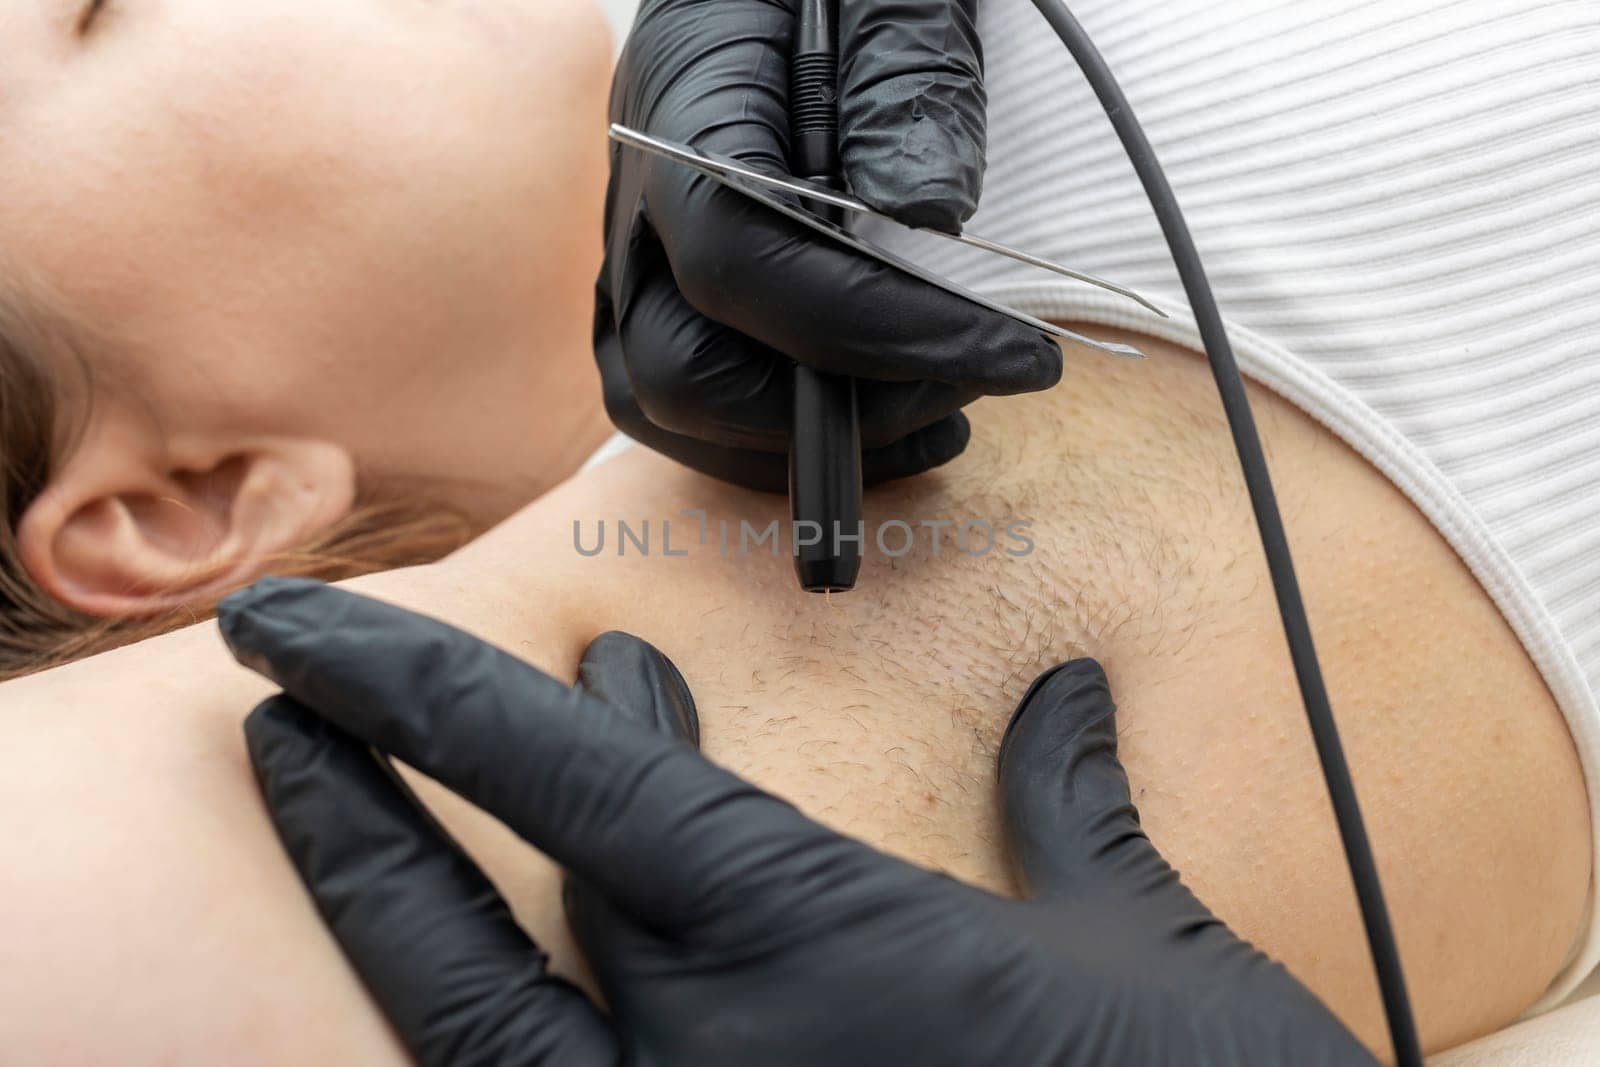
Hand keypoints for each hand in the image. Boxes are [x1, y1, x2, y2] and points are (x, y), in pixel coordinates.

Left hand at [221, 578, 1374, 1065]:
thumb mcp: (1143, 943)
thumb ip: (1068, 805)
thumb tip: (1060, 695)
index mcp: (814, 944)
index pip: (576, 786)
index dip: (426, 696)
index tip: (310, 636)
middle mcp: (716, 1057)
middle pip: (477, 922)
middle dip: (357, 813)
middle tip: (273, 716)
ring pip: (483, 1034)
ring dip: (395, 919)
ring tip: (340, 813)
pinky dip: (514, 1025)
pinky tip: (517, 967)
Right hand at [595, 0, 1062, 491]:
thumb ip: (906, 78)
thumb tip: (928, 216)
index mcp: (683, 103)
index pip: (742, 260)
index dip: (879, 328)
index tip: (1011, 350)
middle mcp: (635, 194)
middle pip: (685, 368)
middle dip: (843, 404)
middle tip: (977, 373)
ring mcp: (635, 254)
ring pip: (671, 406)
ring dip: (809, 440)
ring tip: (945, 408)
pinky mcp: (661, 290)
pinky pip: (688, 402)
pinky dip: (782, 437)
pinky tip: (895, 415)